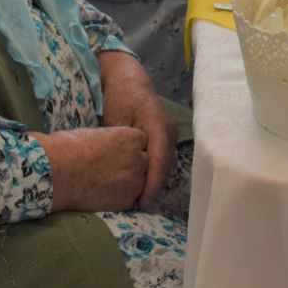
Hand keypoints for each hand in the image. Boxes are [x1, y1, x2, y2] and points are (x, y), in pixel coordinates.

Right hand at [33, 127, 148, 212]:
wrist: (56, 172)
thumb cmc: (70, 147)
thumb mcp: (98, 133)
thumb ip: (115, 140)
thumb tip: (115, 147)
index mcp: (132, 137)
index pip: (142, 142)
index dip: (129, 148)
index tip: (116, 152)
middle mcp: (138, 159)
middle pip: (144, 162)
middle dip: (132, 165)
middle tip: (111, 168)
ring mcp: (133, 181)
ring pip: (140, 182)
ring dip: (129, 182)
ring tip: (108, 182)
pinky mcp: (125, 201)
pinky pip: (131, 199)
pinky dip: (122, 197)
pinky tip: (105, 193)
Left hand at [98, 50, 175, 210]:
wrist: (126, 78)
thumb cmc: (119, 96)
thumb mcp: (117, 118)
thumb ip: (123, 143)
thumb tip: (123, 170)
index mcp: (159, 125)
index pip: (158, 161)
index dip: (151, 184)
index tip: (142, 204)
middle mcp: (169, 131)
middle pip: (164, 166)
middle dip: (153, 188)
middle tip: (138, 209)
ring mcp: (169, 134)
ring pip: (163, 164)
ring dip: (153, 182)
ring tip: (140, 203)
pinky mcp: (164, 137)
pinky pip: (161, 159)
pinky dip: (153, 173)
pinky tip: (142, 186)